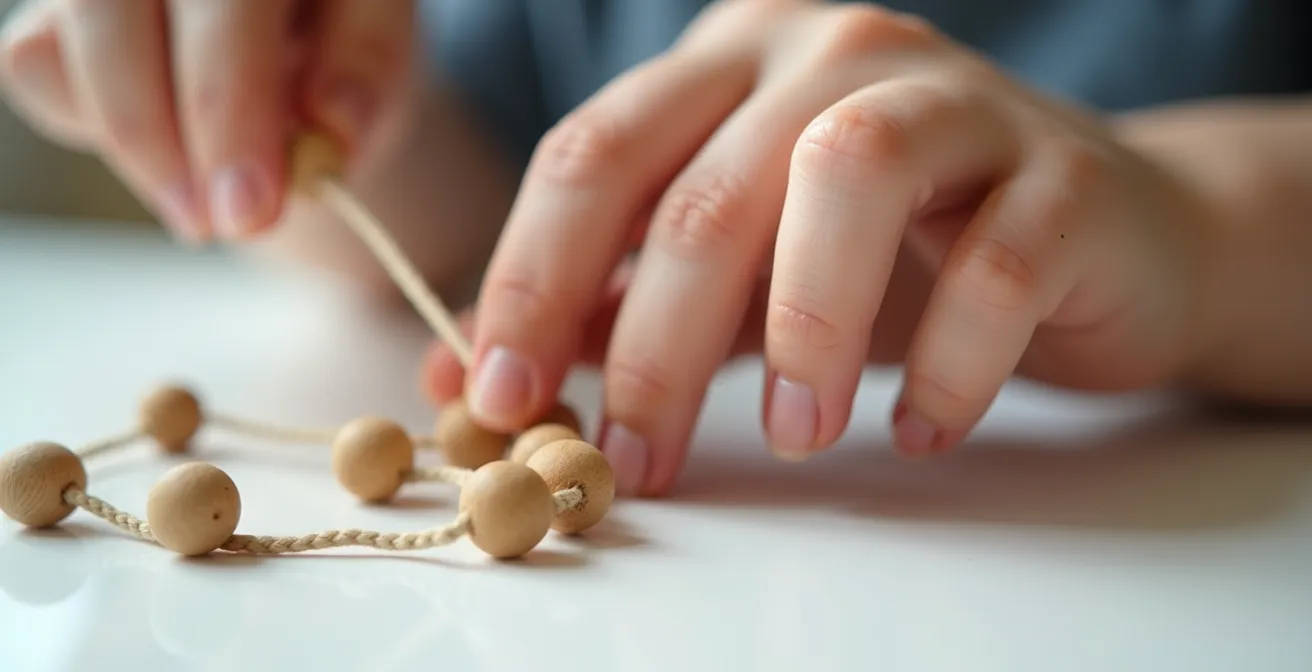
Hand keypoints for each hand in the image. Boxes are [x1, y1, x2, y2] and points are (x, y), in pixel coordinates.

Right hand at [0, 0, 414, 241]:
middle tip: (220, 225)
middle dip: (161, 134)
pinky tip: (167, 149)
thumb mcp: (379, 60)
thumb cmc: (337, 48)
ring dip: (133, 147)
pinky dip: (92, 126)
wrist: (295, 51)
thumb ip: (365, 82)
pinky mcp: (51, 13)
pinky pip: (34, 68)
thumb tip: (332, 125)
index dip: (230, 98)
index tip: (250, 204)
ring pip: (60, 48)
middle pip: (116, 12)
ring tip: (200, 212)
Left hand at [424, 0, 1205, 495]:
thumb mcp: (734, 276)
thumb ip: (613, 310)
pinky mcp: (1062, 175)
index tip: (498, 401)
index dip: (532, 278)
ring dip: (803, 329)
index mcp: (731, 62)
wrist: (1101, 233)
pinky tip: (918, 428)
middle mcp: (834, 52)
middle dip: (653, 345)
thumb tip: (466, 385)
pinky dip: (948, 365)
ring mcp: (957, 98)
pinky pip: (994, 267)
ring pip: (845, 179)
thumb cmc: (894, 253)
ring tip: (796, 437)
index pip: (595, 154)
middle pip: (706, 190)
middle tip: (634, 456)